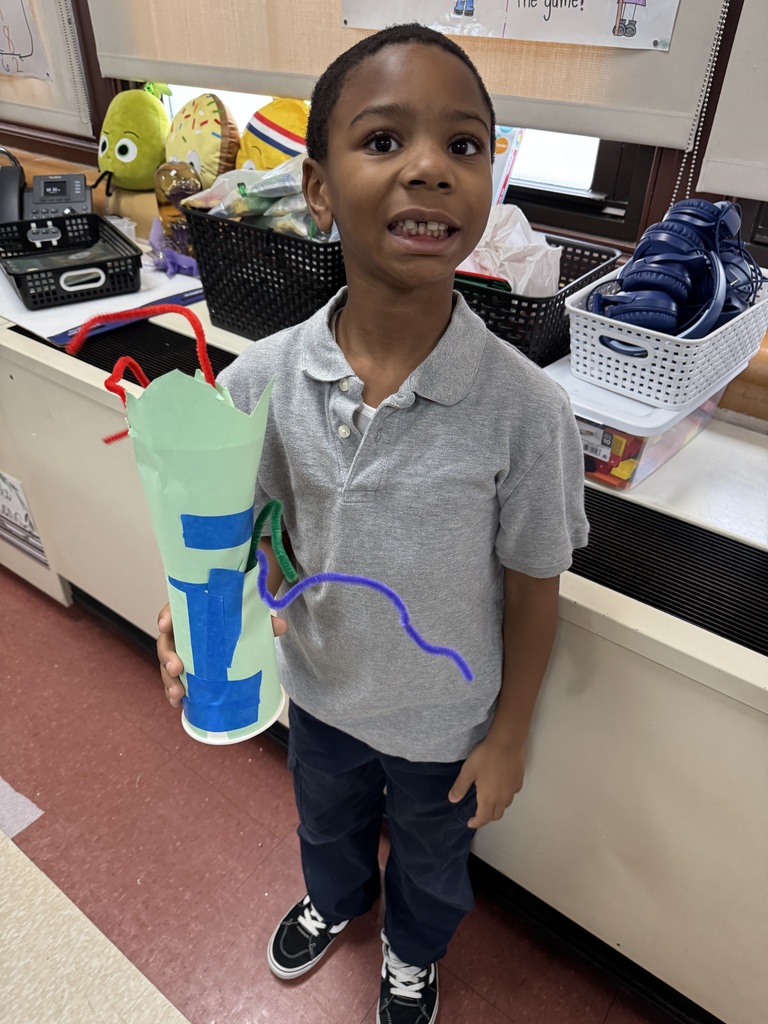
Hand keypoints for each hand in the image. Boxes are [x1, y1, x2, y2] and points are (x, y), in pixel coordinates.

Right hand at [156, 602, 287, 707]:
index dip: (166, 616)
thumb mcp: (248, 619)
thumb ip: (262, 621)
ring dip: (169, 681)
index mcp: (191, 613)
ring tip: (178, 694)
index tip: (165, 624)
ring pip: (167, 665)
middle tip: (177, 668)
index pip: (174, 610)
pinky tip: (179, 703)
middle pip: (166, 642)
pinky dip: (175, 693)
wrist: (236, 630)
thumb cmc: (235, 621)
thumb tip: (281, 626)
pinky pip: (175, 680)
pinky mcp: (186, 670)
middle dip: (168, 656)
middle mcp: (181, 632)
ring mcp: (181, 652)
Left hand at [448, 735, 524, 828]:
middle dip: (487, 817)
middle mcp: (503, 798)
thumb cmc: (485, 756)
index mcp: (489, 798)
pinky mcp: (519, 781)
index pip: (483, 818)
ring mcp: (513, 790)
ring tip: (489, 800)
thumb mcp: (468, 770)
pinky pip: (512, 794)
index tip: (470, 822)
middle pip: (496, 815)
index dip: (476, 823)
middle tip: (479, 812)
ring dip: (497, 807)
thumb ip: (460, 787)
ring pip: (506, 805)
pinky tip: (501, 786)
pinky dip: (505, 795)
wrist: (507, 742)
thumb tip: (452, 800)